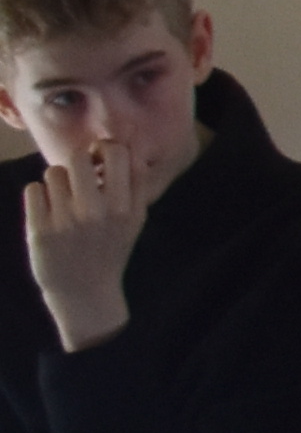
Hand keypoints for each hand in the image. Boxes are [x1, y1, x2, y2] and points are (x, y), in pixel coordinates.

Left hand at [19, 136, 149, 349]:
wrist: (84, 292)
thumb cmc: (110, 248)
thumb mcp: (134, 219)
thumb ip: (135, 183)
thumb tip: (125, 141)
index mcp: (126, 207)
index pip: (118, 153)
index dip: (105, 149)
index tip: (100, 161)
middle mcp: (98, 212)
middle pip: (79, 156)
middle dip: (77, 161)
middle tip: (78, 176)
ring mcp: (67, 221)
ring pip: (53, 172)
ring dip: (57, 181)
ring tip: (62, 199)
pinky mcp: (40, 231)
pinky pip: (33, 189)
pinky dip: (38, 196)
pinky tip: (46, 210)